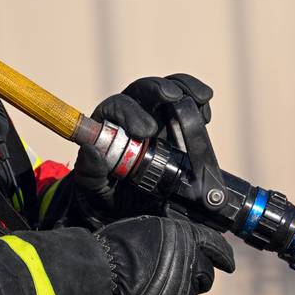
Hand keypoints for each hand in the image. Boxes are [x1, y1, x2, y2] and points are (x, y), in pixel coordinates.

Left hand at [72, 74, 215, 224]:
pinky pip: (188, 103)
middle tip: (172, 98)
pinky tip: (205, 114)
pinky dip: (198, 102)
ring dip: (184, 87)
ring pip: (168, 89)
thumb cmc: (108, 191)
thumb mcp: (92, 187)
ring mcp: (158, 116)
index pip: (117, 106)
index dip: (131, 113)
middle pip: (143, 90)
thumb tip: (91, 151)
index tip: (146, 132)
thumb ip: (89, 171)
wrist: (132, 207)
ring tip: (199, 98)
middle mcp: (133, 113)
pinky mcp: (179, 124)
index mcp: (109, 123)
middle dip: (158, 88)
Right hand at [95, 215, 235, 294]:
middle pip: (207, 273)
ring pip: (193, 290)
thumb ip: (171, 234)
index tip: (228, 262)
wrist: (106, 272)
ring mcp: (185, 287)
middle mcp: (192, 262)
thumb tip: (180, 239)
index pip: (216, 245)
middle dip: (199, 274)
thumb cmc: (119, 247)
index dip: (223, 254)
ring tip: (161, 284)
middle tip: (182, 273)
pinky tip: (158, 293)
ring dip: (184, 287)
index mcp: (187, 237)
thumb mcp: (148, 227)